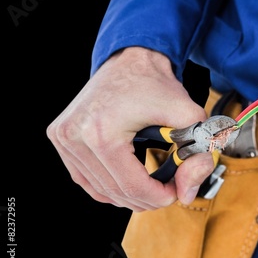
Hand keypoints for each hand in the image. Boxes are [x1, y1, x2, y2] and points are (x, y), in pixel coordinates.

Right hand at [46, 47, 213, 210]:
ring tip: (151, 185)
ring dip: (128, 194)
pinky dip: (109, 185)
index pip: (131, 186)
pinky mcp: (60, 137)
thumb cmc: (156, 84)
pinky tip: (128, 180)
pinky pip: (85, 178)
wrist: (130, 59)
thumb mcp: (188, 115)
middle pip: (114, 191)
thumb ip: (197, 154)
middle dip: (146, 198)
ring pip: (99, 189)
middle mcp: (74, 136)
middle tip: (168, 188)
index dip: (159, 196)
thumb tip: (188, 193)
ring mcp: (63, 137)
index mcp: (101, 132)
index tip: (176, 191)